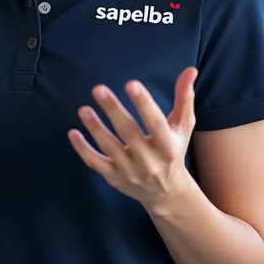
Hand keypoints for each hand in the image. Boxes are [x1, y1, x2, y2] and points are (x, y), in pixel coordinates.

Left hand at [68, 67, 197, 212]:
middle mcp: (150, 162)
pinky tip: (72, 133)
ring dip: (95, 128)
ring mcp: (131, 173)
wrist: (166, 193)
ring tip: (83, 109)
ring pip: (110, 148)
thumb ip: (185, 97)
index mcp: (169, 147)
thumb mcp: (183, 126)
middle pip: (129, 134)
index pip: (156, 124)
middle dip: (113, 111)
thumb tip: (190, 70)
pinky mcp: (115, 179)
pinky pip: (96, 164)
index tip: (131, 84)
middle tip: (98, 89)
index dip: (144, 104)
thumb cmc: (173, 150)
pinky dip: (83, 150)